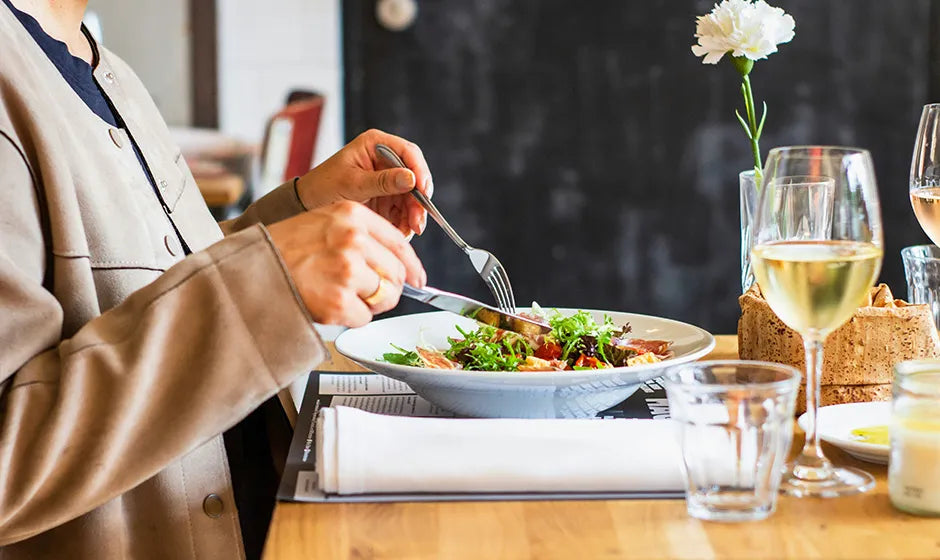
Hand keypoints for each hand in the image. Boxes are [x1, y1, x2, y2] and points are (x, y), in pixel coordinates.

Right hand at [267, 201, 426, 326]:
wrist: (250, 269)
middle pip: (397, 274)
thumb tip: (398, 262)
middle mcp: (353, 240)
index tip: (418, 279)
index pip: (400, 243)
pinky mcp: (338, 301)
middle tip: (369, 293)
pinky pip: (364, 317)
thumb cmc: (284, 247)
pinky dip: (351, 317)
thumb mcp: (324, 221)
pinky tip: (329, 305)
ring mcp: (346, 271)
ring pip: (384, 297)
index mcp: (352, 215)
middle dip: (388, 288)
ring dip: (369, 303)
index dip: (413, 266)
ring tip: (341, 295)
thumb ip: (360, 234)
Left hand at [294, 129, 432, 236]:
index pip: (408, 153)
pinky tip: (401, 231)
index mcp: (375, 144)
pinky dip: (405, 221)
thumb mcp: (353, 184)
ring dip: (413, 214)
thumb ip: (383, 182)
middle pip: (414, 177)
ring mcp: (387, 178)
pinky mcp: (386, 196)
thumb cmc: (324, 186)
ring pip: (411, 196)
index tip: (423, 191)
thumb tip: (411, 179)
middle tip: (418, 222)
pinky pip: (403, 208)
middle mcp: (385, 159)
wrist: (307, 204)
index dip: (420, 171)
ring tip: (408, 231)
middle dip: (418, 201)